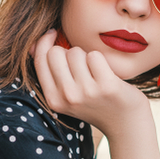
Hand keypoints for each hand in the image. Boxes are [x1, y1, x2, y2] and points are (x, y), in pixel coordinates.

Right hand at [32, 29, 147, 133]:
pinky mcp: (106, 86)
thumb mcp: (68, 96)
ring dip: (86, 57)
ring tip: (95, 73)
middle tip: (81, 64)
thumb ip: (51, 73)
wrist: (126, 124)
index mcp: (54, 100)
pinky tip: (106, 75)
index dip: (44, 42)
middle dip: (68, 52)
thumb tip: (33, 44)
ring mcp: (87, 92)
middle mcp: (67, 97)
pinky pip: (95, 56)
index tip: (53, 34)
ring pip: (76, 52)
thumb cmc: (96, 104)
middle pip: (56, 53)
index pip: (39, 60)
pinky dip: (101, 60)